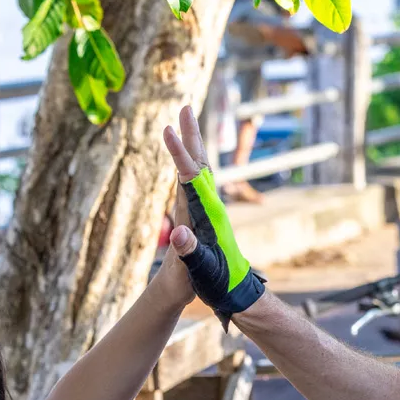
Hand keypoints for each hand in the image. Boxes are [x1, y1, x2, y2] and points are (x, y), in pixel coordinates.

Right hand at [162, 106, 264, 325]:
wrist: (232, 291)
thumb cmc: (215, 282)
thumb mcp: (199, 269)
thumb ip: (189, 251)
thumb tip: (178, 234)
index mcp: (205, 214)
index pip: (189, 177)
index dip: (178, 153)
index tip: (168, 130)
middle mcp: (209, 206)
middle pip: (199, 163)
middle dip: (191, 135)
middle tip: (184, 107)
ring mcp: (210, 209)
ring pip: (201, 168)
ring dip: (193, 144)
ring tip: (186, 122)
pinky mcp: (208, 214)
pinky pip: (199, 181)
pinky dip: (192, 163)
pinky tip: (189, 158)